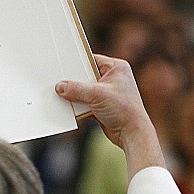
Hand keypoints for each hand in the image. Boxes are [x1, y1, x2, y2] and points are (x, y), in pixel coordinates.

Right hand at [55, 54, 164, 176]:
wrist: (132, 134)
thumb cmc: (124, 110)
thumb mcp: (97, 94)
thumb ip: (76, 89)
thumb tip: (60, 87)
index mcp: (116, 68)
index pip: (91, 59)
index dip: (76, 62)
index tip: (62, 65)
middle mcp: (112, 79)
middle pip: (85, 76)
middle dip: (74, 82)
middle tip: (60, 83)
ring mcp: (107, 93)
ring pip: (84, 91)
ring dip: (76, 96)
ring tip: (64, 98)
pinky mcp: (102, 107)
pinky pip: (85, 103)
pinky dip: (78, 107)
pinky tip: (70, 109)